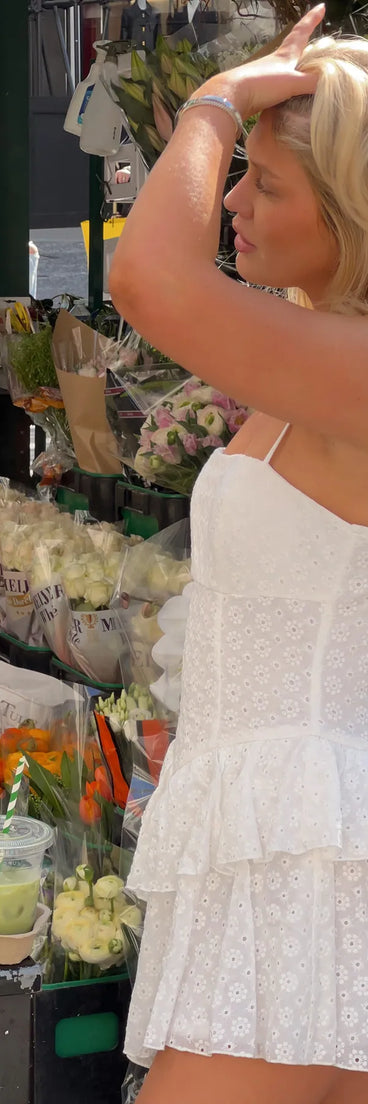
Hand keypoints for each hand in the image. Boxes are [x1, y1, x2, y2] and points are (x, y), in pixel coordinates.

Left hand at [201, 4, 324, 119]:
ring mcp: (265, 77)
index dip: (312, 20)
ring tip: (303, 67)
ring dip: (294, 64)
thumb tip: (329, 83)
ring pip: (284, 67)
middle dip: (302, 39)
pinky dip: (286, 86)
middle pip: (291, 47)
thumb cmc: (261, 84)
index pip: (301, 32)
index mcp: (285, 55)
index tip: (321, 7)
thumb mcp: (292, 82)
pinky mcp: (259, 92)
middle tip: (311, 33)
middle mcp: (275, 63)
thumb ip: (311, 82)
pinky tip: (287, 94)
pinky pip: (277, 86)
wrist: (231, 97)